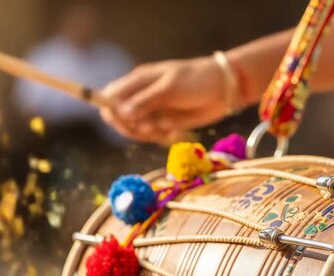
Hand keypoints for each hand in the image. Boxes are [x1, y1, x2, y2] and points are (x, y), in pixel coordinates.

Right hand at [100, 57, 231, 143]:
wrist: (224, 90)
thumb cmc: (196, 80)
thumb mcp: (170, 88)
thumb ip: (145, 100)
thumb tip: (120, 112)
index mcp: (138, 81)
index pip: (110, 96)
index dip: (110, 110)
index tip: (123, 120)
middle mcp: (141, 97)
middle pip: (119, 118)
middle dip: (131, 127)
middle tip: (151, 128)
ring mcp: (153, 111)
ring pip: (136, 129)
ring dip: (147, 133)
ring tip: (166, 128)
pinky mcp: (165, 123)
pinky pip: (153, 135)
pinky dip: (160, 137)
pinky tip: (173, 131)